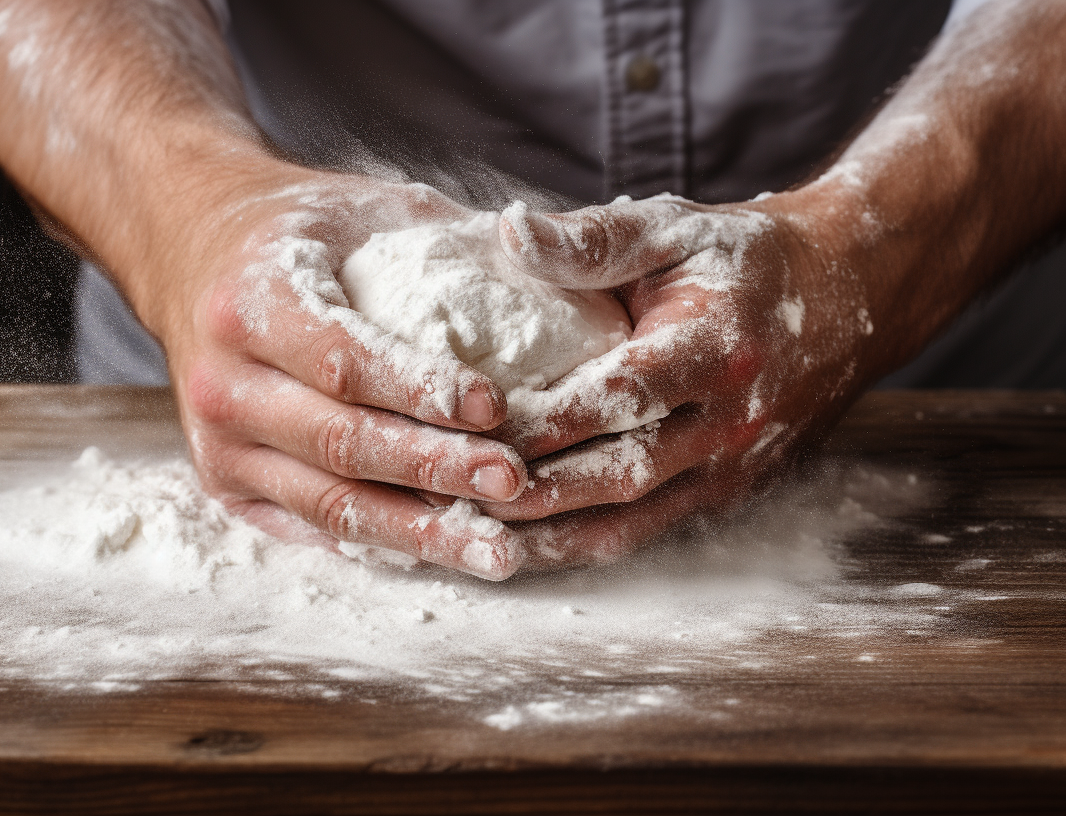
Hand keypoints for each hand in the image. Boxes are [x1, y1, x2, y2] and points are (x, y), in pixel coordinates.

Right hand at [156, 171, 531, 578]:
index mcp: (250, 301)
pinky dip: (383, 543)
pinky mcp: (223, 483)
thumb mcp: (362, 208)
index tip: (495, 407)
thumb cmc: (296, 231)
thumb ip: (448, 240)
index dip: (421, 390)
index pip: (343, 361)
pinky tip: (443, 551)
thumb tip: (563, 258)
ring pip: (328, 503)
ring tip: (497, 551)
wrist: (189, 250)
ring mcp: (217, 442)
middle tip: (513, 482)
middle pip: (339, 443)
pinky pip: (311, 526)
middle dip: (434, 469)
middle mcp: (222, 380)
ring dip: (419, 531)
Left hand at [478, 192, 877, 567]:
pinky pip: (645, 532)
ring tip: (468, 538)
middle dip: (530, 495)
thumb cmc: (745, 259)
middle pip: (617, 477)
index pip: (615, 399)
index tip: (465, 430)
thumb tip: (508, 230)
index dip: (540, 422)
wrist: (852, 294)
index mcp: (714, 350)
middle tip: (447, 498)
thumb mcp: (674, 226)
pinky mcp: (728, 495)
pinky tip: (521, 543)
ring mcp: (732, 470)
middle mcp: (729, 423)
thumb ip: (591, 238)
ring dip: (548, 538)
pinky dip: (581, 543)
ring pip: (629, 525)